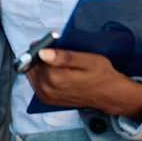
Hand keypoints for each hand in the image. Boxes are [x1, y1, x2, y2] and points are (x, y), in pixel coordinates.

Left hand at [25, 49, 141, 118]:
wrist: (110, 95)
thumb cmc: (102, 75)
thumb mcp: (88, 60)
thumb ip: (64, 56)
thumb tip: (42, 52)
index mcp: (55, 78)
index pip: (35, 56)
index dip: (40, 46)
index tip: (48, 41)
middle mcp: (47, 89)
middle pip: (31, 66)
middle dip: (38, 56)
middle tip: (52, 50)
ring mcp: (46, 96)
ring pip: (32, 74)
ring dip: (39, 65)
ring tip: (55, 60)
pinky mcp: (47, 99)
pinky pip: (36, 82)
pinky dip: (41, 74)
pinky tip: (54, 70)